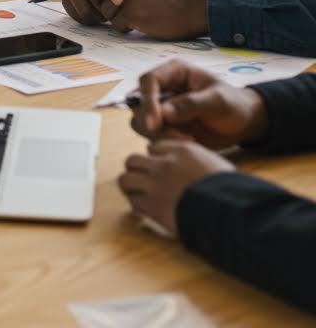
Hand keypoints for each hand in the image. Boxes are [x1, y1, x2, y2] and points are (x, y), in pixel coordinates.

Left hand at [118, 138, 234, 236]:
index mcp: (182, 151)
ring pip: (126, 179)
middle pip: (133, 160)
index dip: (155, 159)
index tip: (159, 168)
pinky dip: (137, 207)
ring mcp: (156, 184)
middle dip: (137, 170)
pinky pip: (133, 202)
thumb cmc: (232, 191)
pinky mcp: (153, 206)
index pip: (153, 147)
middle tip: (144, 181)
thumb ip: (196, 160)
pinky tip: (146, 211)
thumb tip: (188, 165)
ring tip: (139, 194)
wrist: (232, 212)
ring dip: (131, 187)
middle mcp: (164, 164)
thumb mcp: (216, 165)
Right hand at [131, 60, 268, 147]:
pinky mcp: (164, 124)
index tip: (155, 123)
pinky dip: (165, 141)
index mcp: (174, 72)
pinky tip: (188, 142)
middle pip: (138, 102)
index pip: (148, 80)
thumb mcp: (218, 101)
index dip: (147, 101)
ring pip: (141, 120)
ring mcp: (161, 107)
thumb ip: (192, 104)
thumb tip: (164, 113)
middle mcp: (163, 87)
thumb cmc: (234, 104)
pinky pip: (152, 134)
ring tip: (186, 139)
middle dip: (151, 121)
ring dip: (158, 134)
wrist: (243, 123)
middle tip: (176, 136)